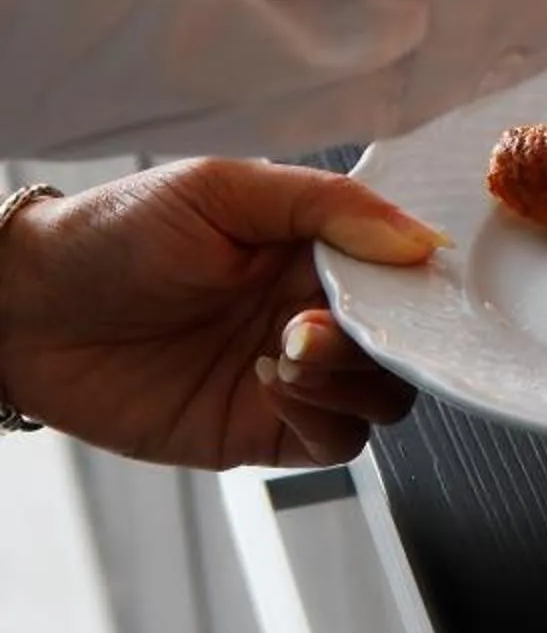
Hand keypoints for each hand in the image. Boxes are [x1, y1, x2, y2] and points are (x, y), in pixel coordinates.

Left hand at [0, 162, 436, 468]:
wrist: (23, 309)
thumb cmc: (112, 234)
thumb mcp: (224, 191)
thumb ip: (329, 206)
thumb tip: (421, 239)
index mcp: (317, 252)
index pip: (405, 277)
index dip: (415, 285)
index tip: (403, 282)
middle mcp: (314, 314)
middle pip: (406, 344)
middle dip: (381, 338)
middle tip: (316, 320)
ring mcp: (293, 375)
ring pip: (383, 398)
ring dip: (354, 380)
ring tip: (288, 350)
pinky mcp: (261, 430)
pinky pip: (335, 442)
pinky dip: (324, 417)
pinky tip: (273, 380)